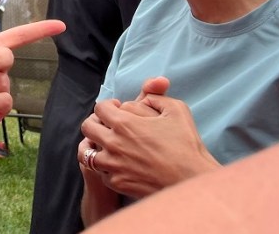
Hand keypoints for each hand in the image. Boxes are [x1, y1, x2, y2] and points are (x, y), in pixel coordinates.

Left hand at [79, 88, 219, 197]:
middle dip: (97, 122)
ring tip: (110, 146)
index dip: (109, 105)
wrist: (191, 180)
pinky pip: (101, 173)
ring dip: (97, 146)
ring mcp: (113, 165)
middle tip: (109, 125)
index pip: (100, 108)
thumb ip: (156, 96)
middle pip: (88, 127)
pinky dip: (106, 167)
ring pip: (88, 153)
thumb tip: (145, 96)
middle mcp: (113, 144)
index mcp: (124, 124)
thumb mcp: (177, 109)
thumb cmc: (186, 144)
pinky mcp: (118, 183)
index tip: (117, 109)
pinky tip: (119, 164)